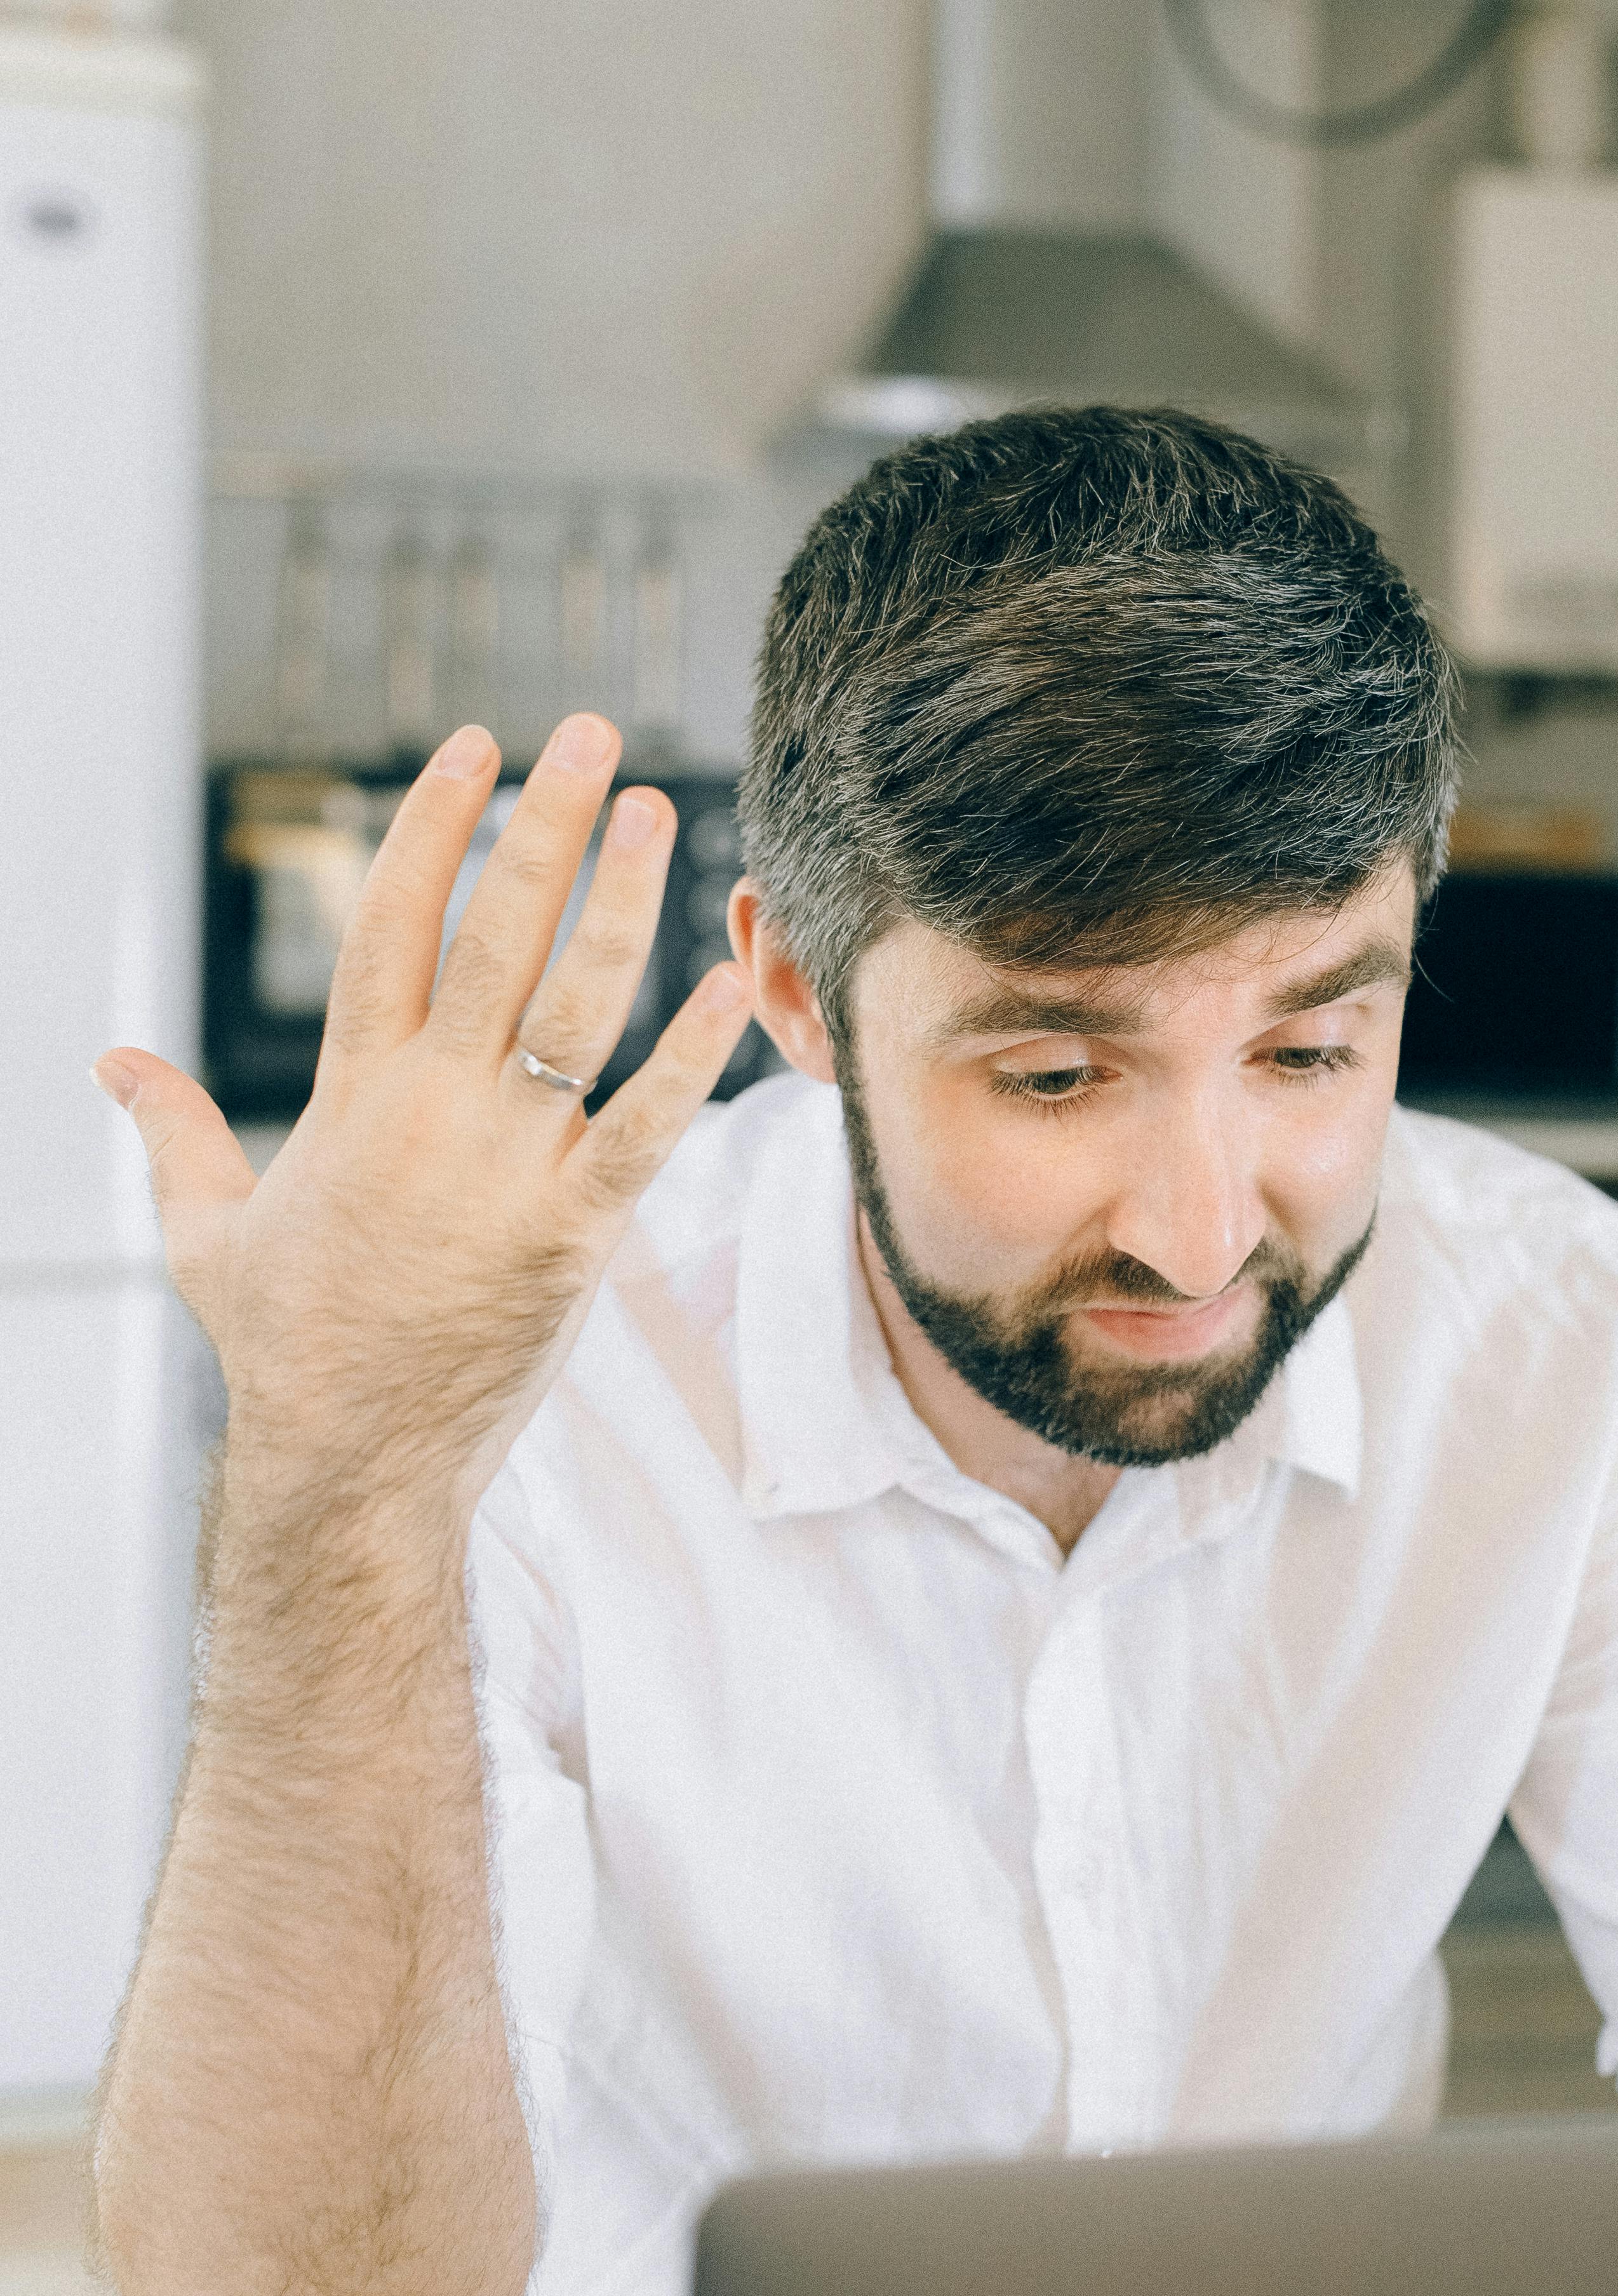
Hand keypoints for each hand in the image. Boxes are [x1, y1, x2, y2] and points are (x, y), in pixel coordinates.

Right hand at [95, 717, 753, 1525]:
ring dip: (624, 903)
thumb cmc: (284, 1346)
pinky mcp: (572, 1234)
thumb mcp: (205, 1228)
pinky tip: (728, 985)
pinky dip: (689, 1059)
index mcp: (351, 1092)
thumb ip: (169, 1128)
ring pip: (575, 1007)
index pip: (391, 920)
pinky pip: (645, 1130)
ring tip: (663, 814)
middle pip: (493, 933)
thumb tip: (110, 1058)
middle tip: (591, 735)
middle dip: (545, 826)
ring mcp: (507, 1168)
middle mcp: (432, 1109)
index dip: (434, 825)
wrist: (347, 1459)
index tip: (474, 748)